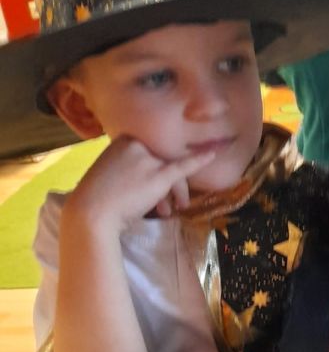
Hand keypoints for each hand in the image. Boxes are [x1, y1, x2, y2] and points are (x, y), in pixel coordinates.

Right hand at [64, 135, 215, 235]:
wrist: (91, 212)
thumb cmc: (97, 198)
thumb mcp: (112, 171)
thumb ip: (130, 165)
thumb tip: (146, 173)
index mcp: (123, 139)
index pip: (149, 152)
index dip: (154, 171)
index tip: (150, 189)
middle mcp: (137, 144)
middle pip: (163, 160)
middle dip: (167, 184)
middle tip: (167, 204)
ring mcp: (148, 159)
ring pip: (171, 171)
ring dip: (173, 192)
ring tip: (168, 211)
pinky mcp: (158, 175)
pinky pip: (183, 167)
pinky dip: (199, 160)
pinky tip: (213, 154)